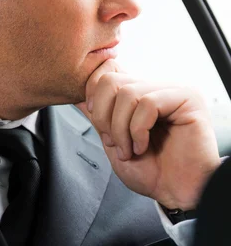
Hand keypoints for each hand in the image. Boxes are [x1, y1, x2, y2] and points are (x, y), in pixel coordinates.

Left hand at [75, 59, 219, 209]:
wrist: (176, 193)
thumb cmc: (150, 171)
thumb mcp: (111, 140)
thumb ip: (97, 116)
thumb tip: (77, 95)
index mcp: (138, 93)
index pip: (107, 71)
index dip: (92, 95)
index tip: (96, 120)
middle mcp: (155, 87)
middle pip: (111, 80)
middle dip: (103, 116)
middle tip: (112, 141)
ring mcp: (172, 91)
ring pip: (127, 93)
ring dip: (120, 128)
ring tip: (129, 149)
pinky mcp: (188, 99)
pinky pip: (148, 104)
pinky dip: (138, 130)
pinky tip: (143, 146)